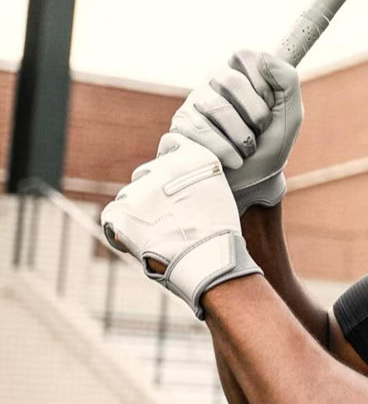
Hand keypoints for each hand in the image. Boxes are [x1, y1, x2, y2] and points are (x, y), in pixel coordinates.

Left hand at [101, 133, 260, 317]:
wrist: (209, 260)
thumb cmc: (219, 233)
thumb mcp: (218, 191)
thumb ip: (196, 176)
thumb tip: (176, 180)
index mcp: (193, 156)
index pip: (170, 143)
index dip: (168, 162)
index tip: (172, 180)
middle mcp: (165, 165)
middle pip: (146, 171)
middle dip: (152, 191)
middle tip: (167, 217)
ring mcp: (141, 188)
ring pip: (129, 195)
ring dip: (138, 210)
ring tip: (157, 234)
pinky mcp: (121, 211)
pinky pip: (112, 215)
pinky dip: (120, 228)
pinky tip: (139, 242)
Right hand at [170, 50, 302, 213]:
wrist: (252, 186)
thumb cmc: (270, 146)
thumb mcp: (290, 114)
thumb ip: (287, 80)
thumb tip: (264, 57)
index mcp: (240, 74)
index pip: (245, 57)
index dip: (264, 85)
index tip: (271, 106)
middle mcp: (212, 84)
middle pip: (230, 81)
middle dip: (256, 114)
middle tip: (260, 131)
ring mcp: (192, 105)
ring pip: (216, 108)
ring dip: (242, 137)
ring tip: (247, 149)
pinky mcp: (178, 129)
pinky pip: (199, 131)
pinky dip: (224, 150)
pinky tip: (232, 160)